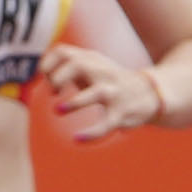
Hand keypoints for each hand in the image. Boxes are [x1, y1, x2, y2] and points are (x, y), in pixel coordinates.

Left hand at [43, 43, 161, 142]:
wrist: (151, 92)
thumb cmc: (112, 80)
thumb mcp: (92, 66)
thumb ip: (69, 67)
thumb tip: (40, 75)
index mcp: (92, 61)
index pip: (63, 52)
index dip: (48, 64)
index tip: (46, 79)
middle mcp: (103, 73)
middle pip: (77, 64)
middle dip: (59, 77)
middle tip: (54, 91)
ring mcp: (114, 93)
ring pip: (95, 94)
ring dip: (74, 102)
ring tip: (58, 110)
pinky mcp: (121, 113)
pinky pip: (106, 125)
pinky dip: (91, 133)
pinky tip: (77, 139)